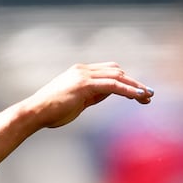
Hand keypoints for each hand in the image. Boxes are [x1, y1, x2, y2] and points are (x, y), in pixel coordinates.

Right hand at [25, 62, 152, 128]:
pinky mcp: (85, 84)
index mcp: (79, 72)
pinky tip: (139, 96)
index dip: (126, 81)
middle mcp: (82, 70)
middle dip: (134, 83)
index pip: (109, 71)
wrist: (34, 113)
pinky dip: (129, 90)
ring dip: (135, 86)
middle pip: (117, 71)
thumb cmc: (50, 112)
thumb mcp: (76, 103)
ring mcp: (83, 75)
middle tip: (148, 96)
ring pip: (118, 76)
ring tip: (148, 96)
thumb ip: (92, 96)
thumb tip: (108, 94)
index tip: (138, 93)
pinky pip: (113, 86)